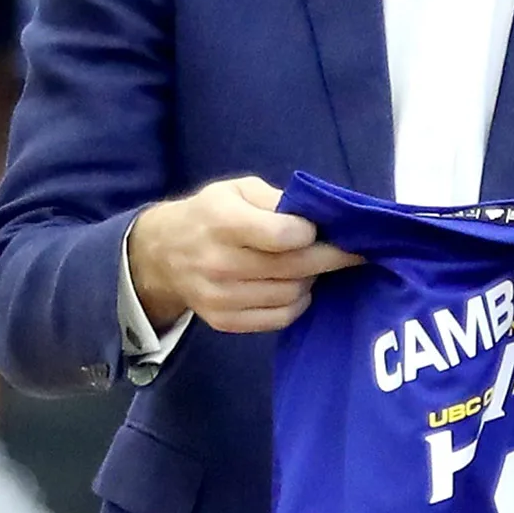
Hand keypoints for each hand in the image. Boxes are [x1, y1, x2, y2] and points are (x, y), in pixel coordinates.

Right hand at [127, 175, 362, 334]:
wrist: (162, 254)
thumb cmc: (211, 214)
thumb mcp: (238, 190)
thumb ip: (278, 199)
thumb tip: (321, 217)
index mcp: (222, 222)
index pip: (282, 235)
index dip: (310, 233)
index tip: (318, 228)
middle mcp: (218, 262)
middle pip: (294, 268)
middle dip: (331, 258)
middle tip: (351, 251)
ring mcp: (219, 297)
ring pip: (292, 295)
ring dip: (311, 280)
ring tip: (311, 265)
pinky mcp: (224, 322)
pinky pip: (280, 318)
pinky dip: (297, 302)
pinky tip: (296, 286)